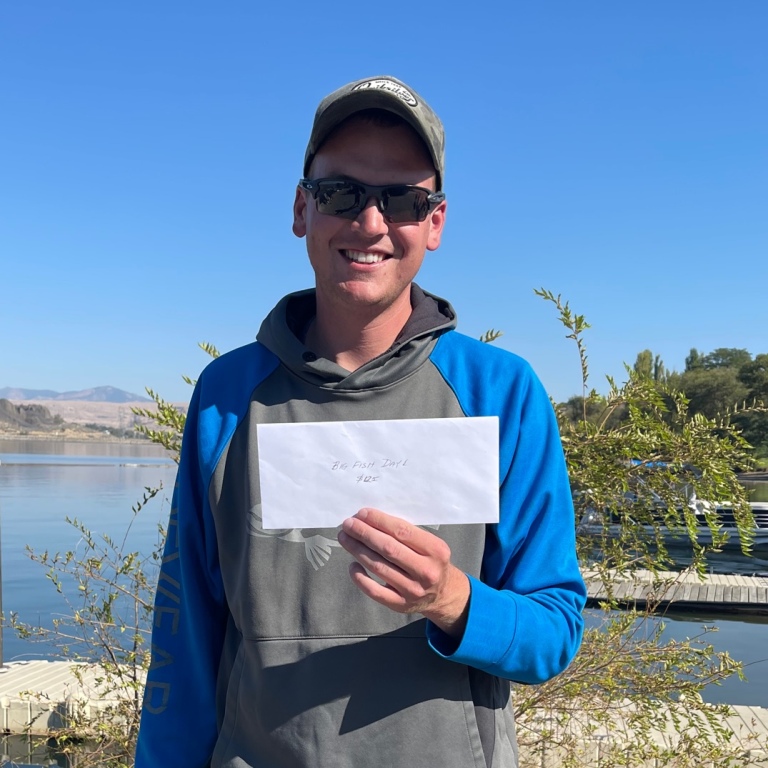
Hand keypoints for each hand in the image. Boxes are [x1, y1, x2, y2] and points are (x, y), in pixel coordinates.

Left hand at [337, 507, 469, 637]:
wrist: (443, 594)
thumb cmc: (430, 561)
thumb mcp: (429, 545)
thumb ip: (406, 534)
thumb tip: (370, 520)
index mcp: (436, 550)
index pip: (402, 531)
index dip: (379, 521)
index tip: (362, 513)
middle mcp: (426, 571)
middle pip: (388, 549)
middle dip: (364, 534)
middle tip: (348, 524)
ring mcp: (413, 590)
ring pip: (379, 567)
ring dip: (358, 550)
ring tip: (345, 538)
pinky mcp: (400, 605)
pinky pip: (375, 591)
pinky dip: (360, 578)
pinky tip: (352, 565)